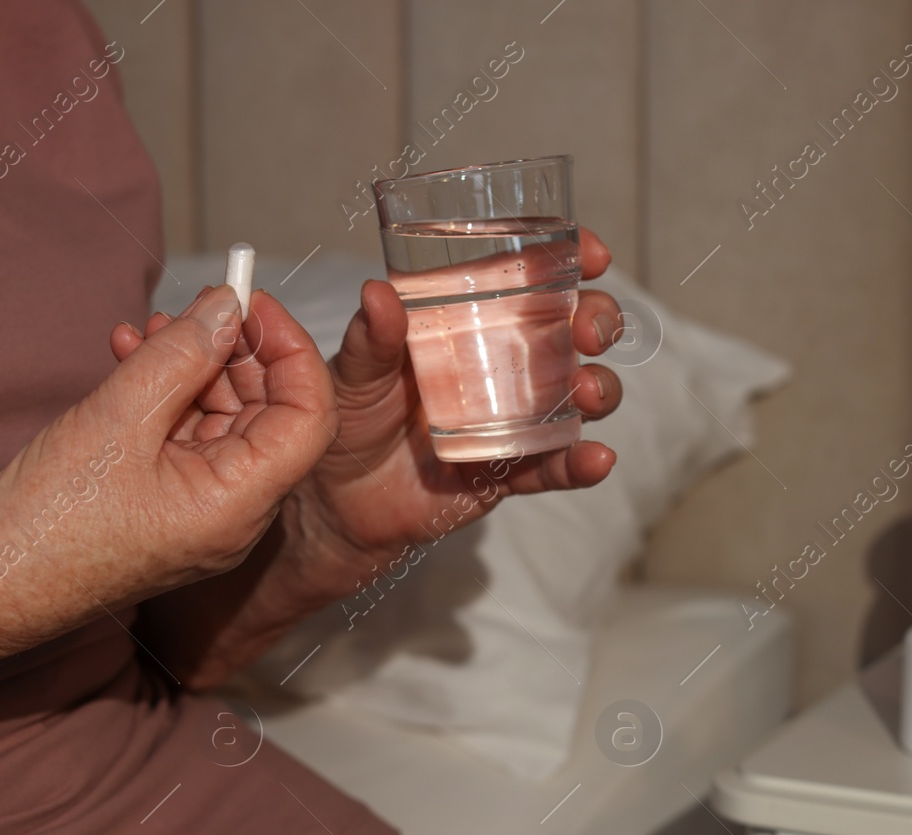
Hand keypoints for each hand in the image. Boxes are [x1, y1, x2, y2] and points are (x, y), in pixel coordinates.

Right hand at [0, 284, 335, 634]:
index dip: (290, 350)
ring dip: (197, 366)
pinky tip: (133, 357)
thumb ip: (182, 354)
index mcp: (240, 506)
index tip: (250, 301)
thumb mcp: (118, 417)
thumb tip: (228, 306)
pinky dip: (168, 395)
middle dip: (239, 351)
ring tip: (152, 326)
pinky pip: (189, 440)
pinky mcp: (170, 508)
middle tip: (200, 301)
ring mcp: (204, 514)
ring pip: (227, 422)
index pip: (310, 417)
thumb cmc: (49, 523)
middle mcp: (236, 516)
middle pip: (271, 415)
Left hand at [113, 231, 624, 574]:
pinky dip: (577, 465)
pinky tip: (594, 460)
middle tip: (588, 326)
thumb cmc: (328, 423)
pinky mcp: (500, 475)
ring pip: (569, 398)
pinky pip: (548, 469)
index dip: (566, 260)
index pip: (525, 279)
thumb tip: (379, 295)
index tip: (591, 252)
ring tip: (587, 391)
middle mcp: (490, 368)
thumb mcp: (342, 376)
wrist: (317, 506)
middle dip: (591, 322)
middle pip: (565, 334)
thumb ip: (369, 341)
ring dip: (594, 389)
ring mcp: (503, 421)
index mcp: (456, 326)